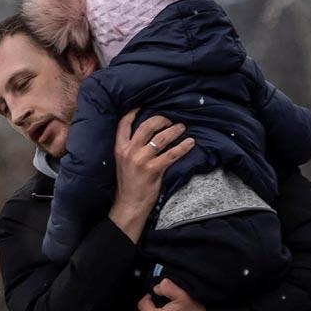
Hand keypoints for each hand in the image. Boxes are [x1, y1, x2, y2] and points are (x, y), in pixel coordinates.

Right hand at [108, 110, 194, 242]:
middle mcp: (129, 151)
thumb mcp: (123, 162)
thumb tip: (147, 134)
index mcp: (119, 148)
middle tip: (170, 120)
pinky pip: (172, 154)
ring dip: (174, 131)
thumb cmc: (128, 184)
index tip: (142, 105)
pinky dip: (183, 147)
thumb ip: (131, 148)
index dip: (133, 112)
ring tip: (182, 128)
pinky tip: (190, 143)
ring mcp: (141, 160)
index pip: (124, 124)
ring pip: (161, 138)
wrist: (129, 204)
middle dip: (161, 119)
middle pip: (146, 126)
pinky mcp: (153, 170)